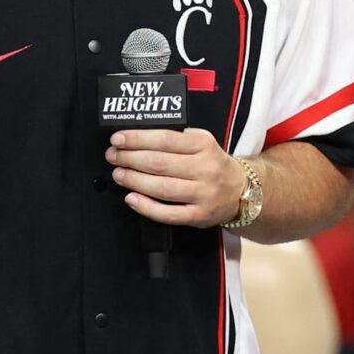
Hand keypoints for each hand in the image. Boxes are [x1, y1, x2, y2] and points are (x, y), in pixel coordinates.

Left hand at [108, 128, 243, 227]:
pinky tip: (131, 198)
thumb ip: (177, 139)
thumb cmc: (213, 164)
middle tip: (113, 156)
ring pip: (162, 188)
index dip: (138, 139)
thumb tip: (138, 139)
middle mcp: (205, 169)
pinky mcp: (198, 215)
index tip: (118, 139)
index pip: (165, 140)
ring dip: (134, 180)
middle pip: (160, 163)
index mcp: (204, 146)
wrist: (241, 190)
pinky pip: (168, 213)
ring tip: (118, 174)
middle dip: (130, 159)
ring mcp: (203, 194)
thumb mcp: (203, 142)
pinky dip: (146, 206)